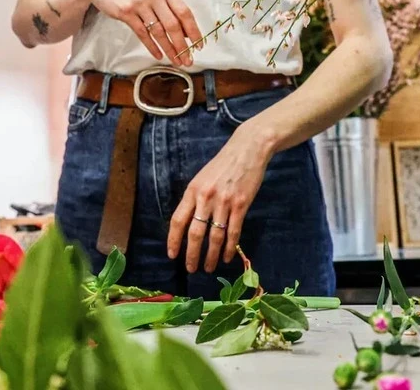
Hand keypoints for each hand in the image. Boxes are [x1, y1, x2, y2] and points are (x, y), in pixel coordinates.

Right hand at [83, 0, 202, 66]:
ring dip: (169, 49)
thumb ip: (170, 10)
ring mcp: (139, 3)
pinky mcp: (126, 12)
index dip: (194, 30)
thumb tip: (186, 33)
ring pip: (158, 31)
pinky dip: (152, 46)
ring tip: (176, 61)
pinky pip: (143, 33)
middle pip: (173, 24)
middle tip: (188, 59)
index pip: (185, 12)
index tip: (199, 44)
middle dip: (183, 45)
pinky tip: (159, 55)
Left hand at [167, 126, 270, 272]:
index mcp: (193, 190)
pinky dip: (229, 248)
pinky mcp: (240, 205)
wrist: (247, 149)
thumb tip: (188, 223)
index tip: (172, 255)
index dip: (173, 240)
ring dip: (210, 256)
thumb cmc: (223, 163)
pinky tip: (226, 257)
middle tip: (190, 269)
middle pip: (195, 233)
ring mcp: (224, 202)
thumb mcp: (202, 177)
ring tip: (208, 267)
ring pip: (214, 236)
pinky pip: (233, 232)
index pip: (178, 220)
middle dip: (191, 254)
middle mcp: (206, 198)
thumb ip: (195, 198)